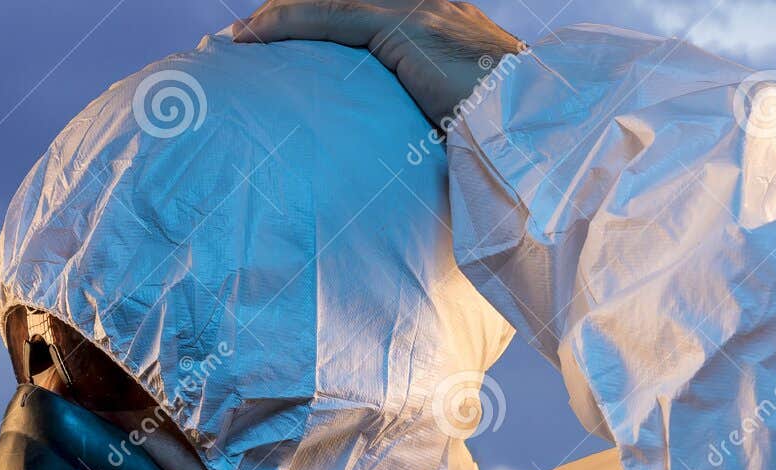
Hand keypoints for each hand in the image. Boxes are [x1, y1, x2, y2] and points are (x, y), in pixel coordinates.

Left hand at [232, 1, 522, 127]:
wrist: (535, 125)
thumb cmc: (505, 136)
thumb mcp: (458, 117)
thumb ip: (429, 112)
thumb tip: (403, 150)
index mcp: (439, 18)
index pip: (365, 7)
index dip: (320, 16)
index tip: (283, 34)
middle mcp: (427, 1)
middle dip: (293, 11)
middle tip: (250, 35)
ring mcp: (418, 7)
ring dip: (278, 15)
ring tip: (241, 38)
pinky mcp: (407, 26)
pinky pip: (332, 16)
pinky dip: (286, 23)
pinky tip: (253, 37)